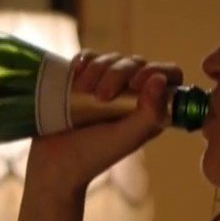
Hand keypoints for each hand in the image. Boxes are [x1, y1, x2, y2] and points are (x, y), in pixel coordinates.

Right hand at [24, 51, 182, 192]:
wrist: (51, 162)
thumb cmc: (92, 156)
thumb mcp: (127, 138)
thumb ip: (150, 114)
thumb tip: (161, 79)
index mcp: (149, 110)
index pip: (168, 76)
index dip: (157, 70)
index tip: (136, 83)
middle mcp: (131, 96)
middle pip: (137, 63)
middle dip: (118, 73)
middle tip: (100, 97)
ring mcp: (106, 86)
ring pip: (112, 59)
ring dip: (97, 69)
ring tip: (82, 91)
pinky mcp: (83, 80)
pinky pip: (89, 57)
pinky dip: (83, 61)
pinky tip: (74, 74)